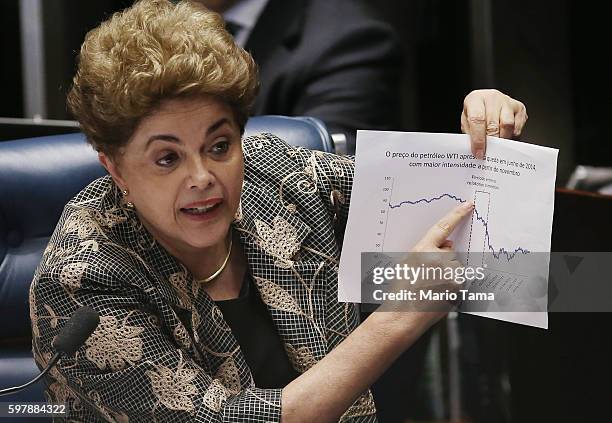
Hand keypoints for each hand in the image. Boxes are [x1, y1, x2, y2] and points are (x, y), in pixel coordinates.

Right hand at [381, 201, 474, 317]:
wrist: (402, 316)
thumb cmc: (400, 291)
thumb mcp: (405, 263)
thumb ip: (425, 251)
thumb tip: (447, 245)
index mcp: (423, 250)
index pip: (444, 227)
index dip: (457, 214)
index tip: (467, 205)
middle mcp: (439, 259)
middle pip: (450, 251)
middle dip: (443, 259)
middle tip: (428, 275)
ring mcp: (451, 274)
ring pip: (455, 268)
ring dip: (448, 275)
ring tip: (431, 288)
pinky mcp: (458, 288)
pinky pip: (458, 281)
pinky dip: (452, 286)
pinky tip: (438, 294)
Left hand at [460, 89, 527, 158]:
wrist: (486, 101)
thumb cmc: (475, 112)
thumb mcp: (466, 122)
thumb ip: (470, 134)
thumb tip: (476, 150)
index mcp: (475, 99)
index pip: (477, 120)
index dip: (478, 139)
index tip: (478, 153)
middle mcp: (492, 97)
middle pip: (493, 124)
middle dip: (490, 142)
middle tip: (487, 153)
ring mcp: (507, 101)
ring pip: (508, 125)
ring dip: (502, 139)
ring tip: (496, 147)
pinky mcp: (519, 107)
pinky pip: (517, 127)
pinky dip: (512, 136)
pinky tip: (504, 137)